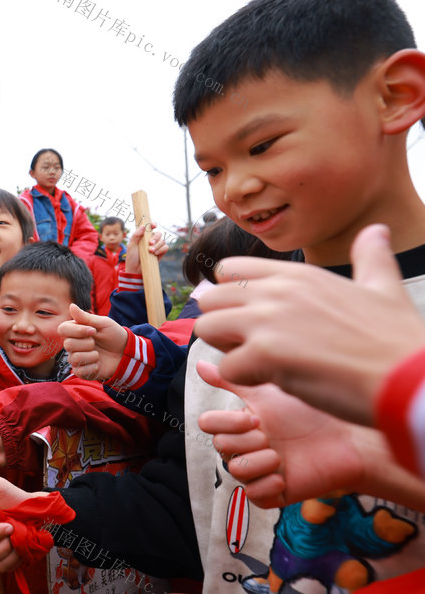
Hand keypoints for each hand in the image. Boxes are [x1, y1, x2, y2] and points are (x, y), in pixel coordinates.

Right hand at [59, 304, 126, 380]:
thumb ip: (86, 317)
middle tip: (96, 343)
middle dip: (87, 343)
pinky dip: (92, 367)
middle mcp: (73, 344)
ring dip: (91, 356)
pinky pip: (79, 371)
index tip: (93, 331)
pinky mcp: (81, 371)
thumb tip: (71, 305)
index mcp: (75, 331)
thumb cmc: (114, 335)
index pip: (63, 329)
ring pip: (74, 358)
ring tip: (99, 354)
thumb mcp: (103, 323)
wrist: (125, 353)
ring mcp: (76, 358)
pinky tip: (98, 364)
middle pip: (68, 344)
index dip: (77, 330)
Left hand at [124, 223, 166, 274]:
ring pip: (162, 240)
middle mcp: (151, 240)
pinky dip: (161, 249)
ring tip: (150, 251)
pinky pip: (166, 247)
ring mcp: (156, 246)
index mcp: (144, 236)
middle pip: (158, 233)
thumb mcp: (131, 245)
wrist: (135, 269)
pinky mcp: (161, 252)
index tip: (153, 225)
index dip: (153, 224)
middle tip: (150, 243)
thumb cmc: (132, 257)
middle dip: (155, 237)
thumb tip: (143, 226)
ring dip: (157, 245)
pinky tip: (155, 254)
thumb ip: (136, 235)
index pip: (150, 228)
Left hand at [196, 224, 424, 425]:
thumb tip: (376, 230)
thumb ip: (371, 258)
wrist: (410, 379)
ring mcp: (267, 320)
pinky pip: (226, 368)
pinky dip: (245, 380)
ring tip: (260, 364)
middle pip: (210, 299)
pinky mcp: (264, 353)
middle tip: (252, 346)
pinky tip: (275, 382)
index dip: (233, 296)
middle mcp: (276, 291)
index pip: (230, 270)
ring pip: (207, 329)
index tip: (253, 317)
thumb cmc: (398, 340)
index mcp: (297, 275)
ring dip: (227, 351)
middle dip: (223, 325)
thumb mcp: (384, 287)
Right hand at [197, 361, 381, 508]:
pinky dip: (266, 485)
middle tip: (272, 437)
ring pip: (235, 471)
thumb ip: (233, 380)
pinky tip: (285, 475)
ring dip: (258, 463)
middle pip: (221, 447)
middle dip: (247, 441)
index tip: (256, 419)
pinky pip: (253, 495)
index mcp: (241, 423)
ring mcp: (260, 470)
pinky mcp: (275, 493)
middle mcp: (247, 446)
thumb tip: (200, 364)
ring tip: (281, 456)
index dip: (226, 423)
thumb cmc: (310, 413)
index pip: (209, 425)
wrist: (349, 439)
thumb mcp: (267, 393)